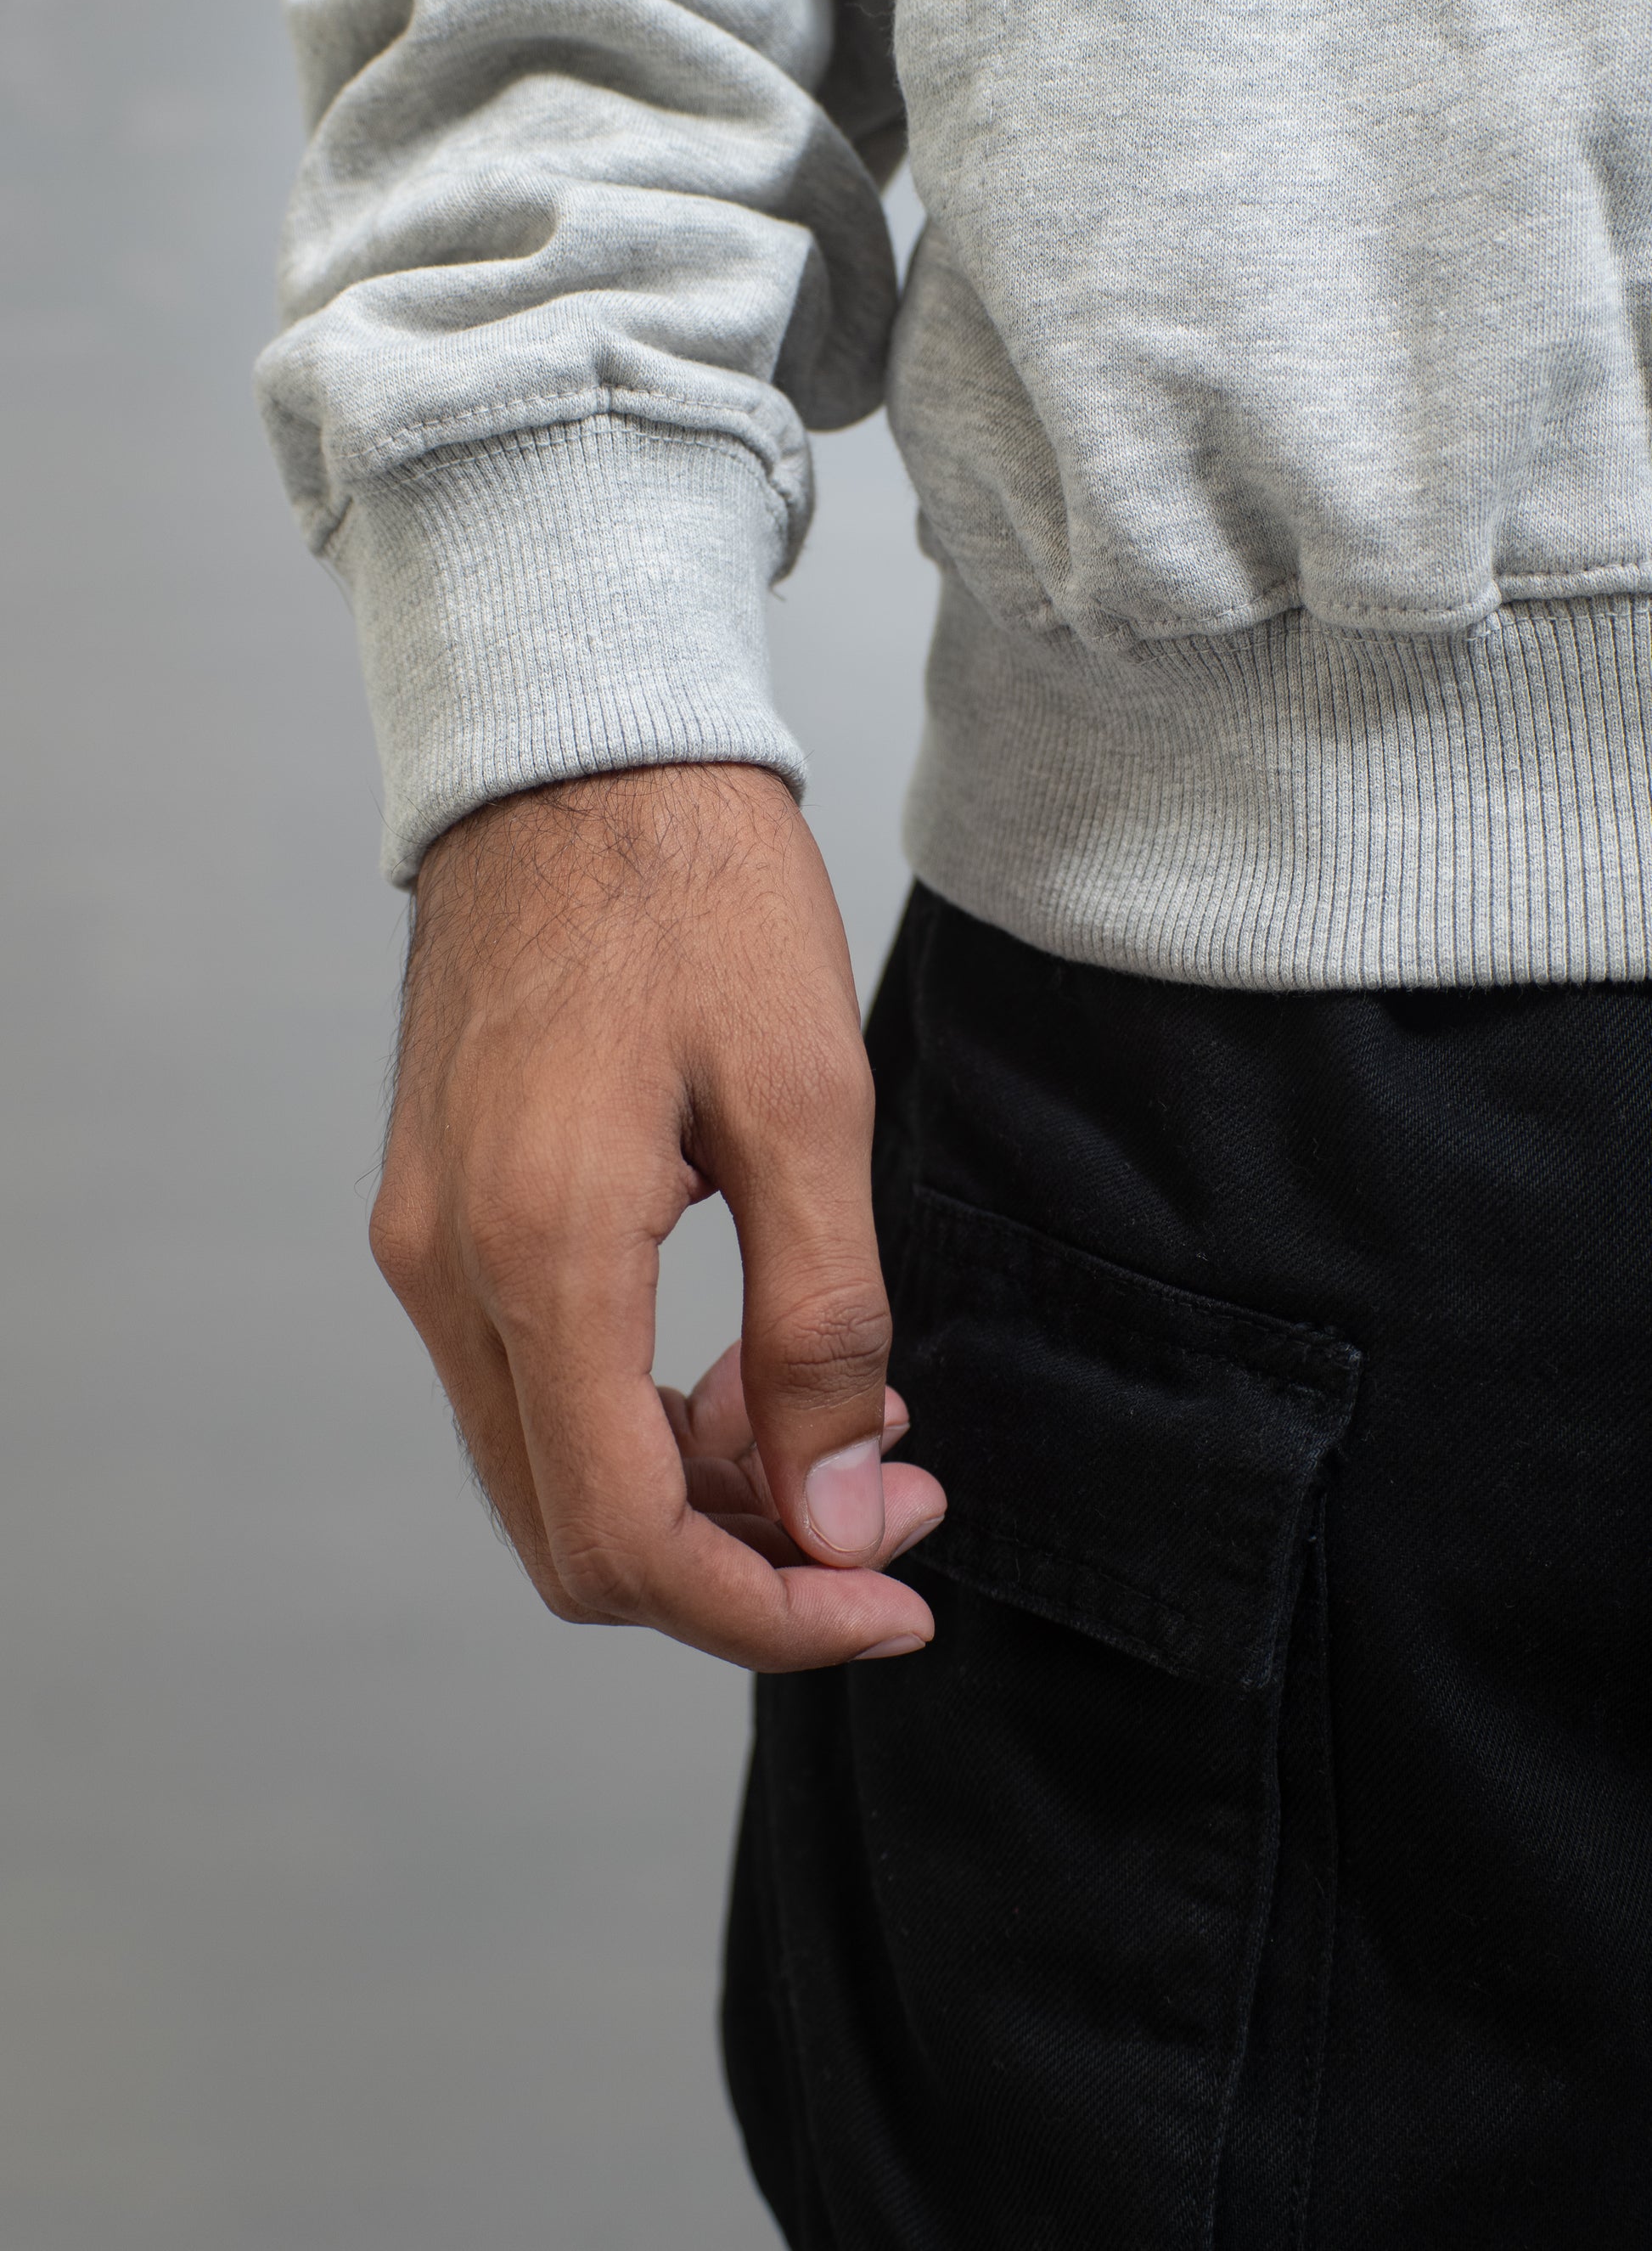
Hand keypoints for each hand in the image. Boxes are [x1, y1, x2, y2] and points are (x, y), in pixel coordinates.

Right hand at [369, 765, 944, 1670]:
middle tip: (886, 1507)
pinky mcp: (435, 1217)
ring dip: (695, 1491)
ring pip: (549, 1471)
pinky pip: (527, 1385)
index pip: (625, 1542)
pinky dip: (637, 1418)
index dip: (769, 1611)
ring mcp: (424, 1248)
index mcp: (541, 1252)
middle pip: (574, 1537)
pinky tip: (739, 1358)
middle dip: (742, 1565)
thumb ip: (820, 1328)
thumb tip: (831, 1515)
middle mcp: (446, 1275)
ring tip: (836, 1419)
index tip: (891, 1594)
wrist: (576, 759)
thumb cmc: (698, 898)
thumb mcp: (809, 1104)